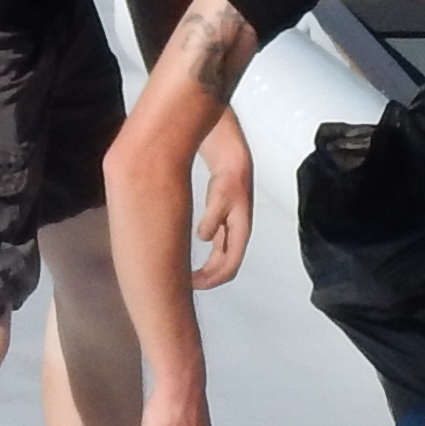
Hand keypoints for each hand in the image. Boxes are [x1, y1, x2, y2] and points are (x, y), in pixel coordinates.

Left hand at [191, 112, 253, 289]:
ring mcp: (230, 218)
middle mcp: (237, 226)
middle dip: (208, 275)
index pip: (230, 264)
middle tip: (184, 281)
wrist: (227, 141)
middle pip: (226, 262)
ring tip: (184, 270)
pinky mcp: (222, 209)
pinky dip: (204, 246)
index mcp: (241, 225)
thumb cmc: (228, 164)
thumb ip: (214, 215)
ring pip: (221, 251)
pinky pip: (215, 237)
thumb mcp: (222, 189)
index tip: (190, 284)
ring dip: (206, 264)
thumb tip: (204, 238)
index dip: (212, 279)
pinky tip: (186, 244)